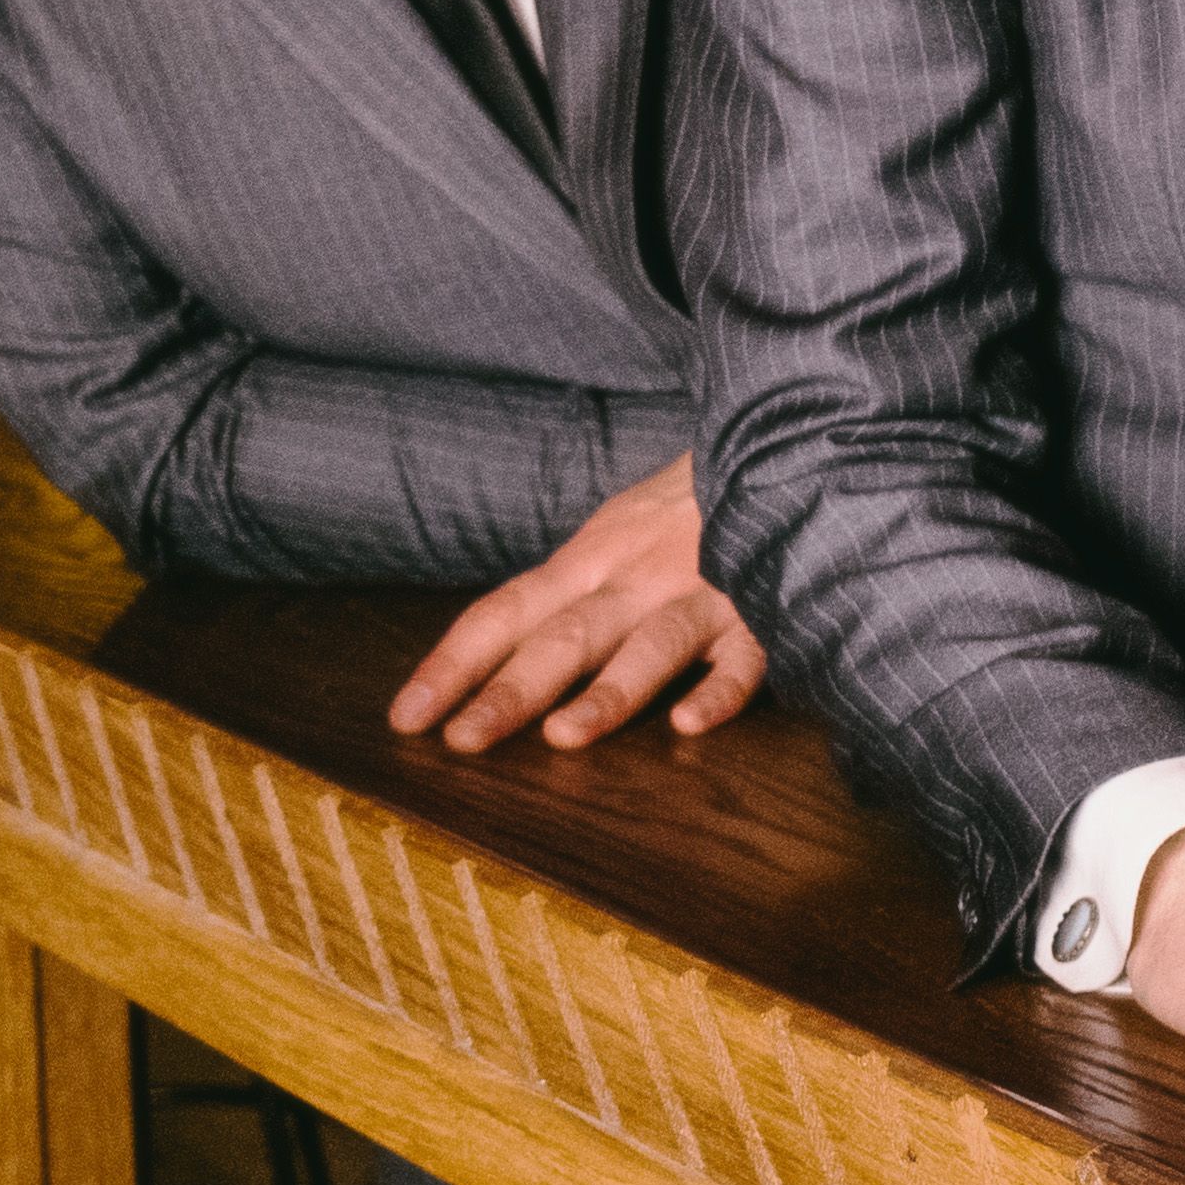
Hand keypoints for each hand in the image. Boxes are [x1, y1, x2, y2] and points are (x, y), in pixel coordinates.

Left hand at [388, 453, 762, 753]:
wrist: (778, 443)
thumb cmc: (687, 503)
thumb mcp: (616, 529)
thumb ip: (572, 587)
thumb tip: (495, 651)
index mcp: (593, 557)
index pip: (507, 611)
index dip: (453, 663)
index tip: (405, 717)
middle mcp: (638, 577)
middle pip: (566, 636)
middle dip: (512, 689)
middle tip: (463, 741)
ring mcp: (703, 593)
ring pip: (651, 646)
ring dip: (609, 691)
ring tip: (565, 737)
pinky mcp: (764, 612)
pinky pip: (745, 658)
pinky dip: (719, 690)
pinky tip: (690, 723)